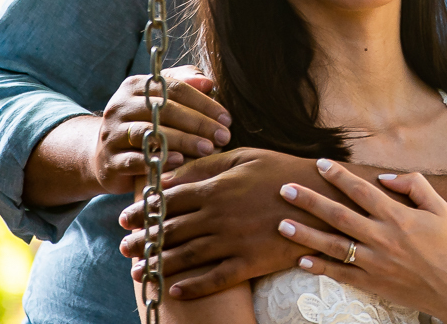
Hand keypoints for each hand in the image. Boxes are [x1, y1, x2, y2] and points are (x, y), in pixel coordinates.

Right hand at [91, 65, 230, 195]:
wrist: (105, 155)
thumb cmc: (144, 123)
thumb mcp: (160, 100)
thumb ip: (184, 84)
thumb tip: (208, 82)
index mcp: (134, 86)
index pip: (174, 89)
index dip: (203, 102)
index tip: (227, 118)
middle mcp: (120, 106)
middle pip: (164, 110)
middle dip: (199, 123)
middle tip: (223, 136)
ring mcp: (112, 134)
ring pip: (150, 133)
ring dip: (183, 141)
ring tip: (208, 149)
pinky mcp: (110, 161)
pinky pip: (135, 159)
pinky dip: (157, 159)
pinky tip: (179, 161)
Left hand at [117, 148, 340, 297]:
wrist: (322, 200)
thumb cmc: (283, 172)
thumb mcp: (246, 157)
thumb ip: (209, 164)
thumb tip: (177, 171)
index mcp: (217, 188)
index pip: (169, 200)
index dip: (144, 210)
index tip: (127, 217)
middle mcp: (219, 216)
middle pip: (171, 230)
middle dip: (143, 239)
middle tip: (124, 247)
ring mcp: (233, 242)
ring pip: (186, 256)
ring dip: (158, 264)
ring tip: (138, 271)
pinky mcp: (249, 263)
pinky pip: (214, 278)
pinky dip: (192, 286)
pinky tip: (174, 289)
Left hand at [277, 159, 446, 323]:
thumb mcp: (440, 208)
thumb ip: (415, 185)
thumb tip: (384, 177)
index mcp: (398, 216)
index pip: (361, 190)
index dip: (339, 176)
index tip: (320, 164)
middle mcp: (382, 238)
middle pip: (338, 215)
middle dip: (310, 201)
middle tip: (286, 189)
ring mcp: (375, 263)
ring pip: (333, 246)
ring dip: (305, 234)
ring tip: (281, 225)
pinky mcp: (372, 283)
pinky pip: (340, 275)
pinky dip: (319, 268)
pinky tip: (300, 260)